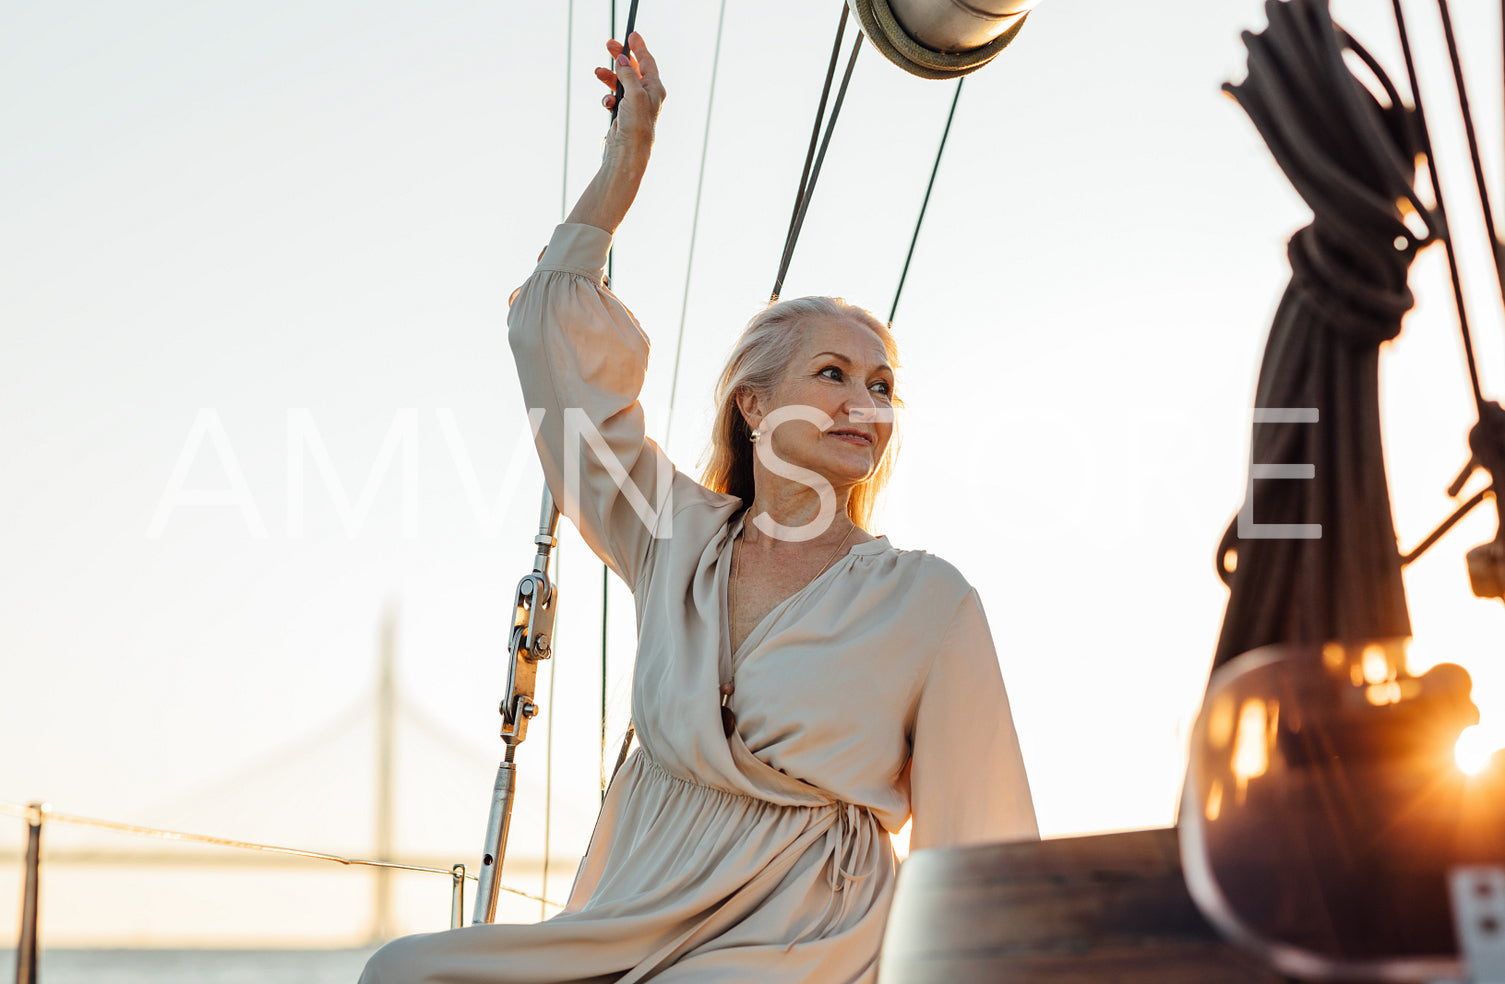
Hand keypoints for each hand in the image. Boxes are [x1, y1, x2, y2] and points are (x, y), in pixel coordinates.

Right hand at [595, 32, 665, 162]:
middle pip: (632, 69)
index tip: (632, 34)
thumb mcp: (634, 94)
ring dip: (609, 77)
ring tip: (598, 72)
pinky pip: (613, 99)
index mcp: (655, 89)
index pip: (647, 62)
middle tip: (609, 45)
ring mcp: (633, 105)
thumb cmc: (637, 125)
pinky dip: (607, 98)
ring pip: (620, 83)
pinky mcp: (622, 115)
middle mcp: (646, 96)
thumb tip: (622, 59)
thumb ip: (628, 74)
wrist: (627, 152)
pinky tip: (606, 103)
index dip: (639, 47)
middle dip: (620, 57)